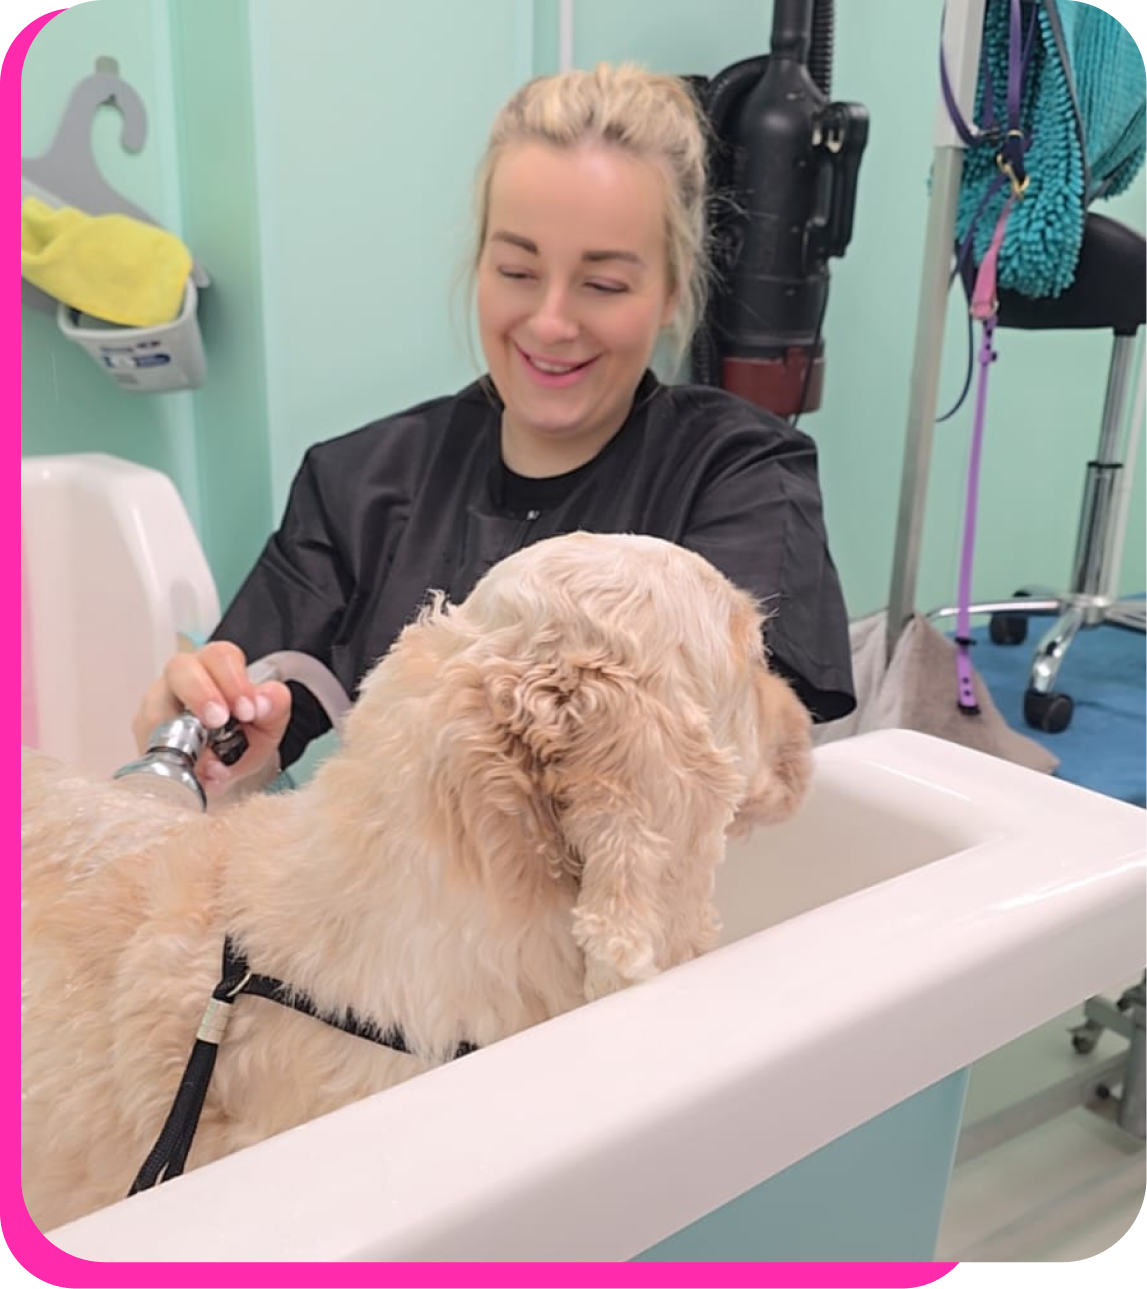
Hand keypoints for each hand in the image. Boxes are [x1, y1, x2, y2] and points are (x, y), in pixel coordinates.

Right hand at [132, 641, 291, 797]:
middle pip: (179, 669)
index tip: (248, 709)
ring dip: (182, 733)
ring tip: (211, 760)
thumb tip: (263, 702)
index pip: (219, 656)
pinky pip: (150, 746)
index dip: (232, 679)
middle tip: (219, 721)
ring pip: (155, 706)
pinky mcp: (145, 738)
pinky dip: (176, 764)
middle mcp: (181, 679)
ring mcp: (157, 705)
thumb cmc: (245, 734)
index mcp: (216, 666)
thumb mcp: (270, 722)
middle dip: (200, 694)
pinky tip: (199, 777)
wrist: (229, 766)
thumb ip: (274, 706)